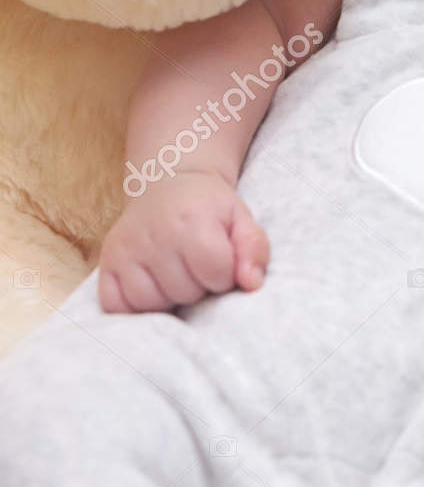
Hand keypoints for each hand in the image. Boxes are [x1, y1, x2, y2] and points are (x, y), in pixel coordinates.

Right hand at [99, 170, 269, 312]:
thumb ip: (254, 248)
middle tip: (195, 264)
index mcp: (192, 220)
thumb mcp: (240, 217)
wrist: (165, 180)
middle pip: (185, 292)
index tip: (220, 260)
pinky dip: (135, 304)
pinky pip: (116, 306)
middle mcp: (155, 234)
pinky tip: (150, 284)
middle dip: (198, 286)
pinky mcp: (106, 261)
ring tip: (175, 273)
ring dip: (168, 298)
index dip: (225, 274)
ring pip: (152, 304)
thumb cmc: (207, 205)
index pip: (217, 273)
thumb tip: (251, 283)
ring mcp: (126, 249)